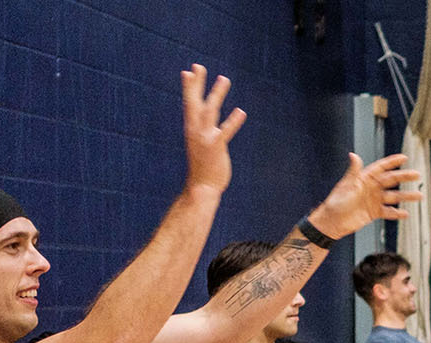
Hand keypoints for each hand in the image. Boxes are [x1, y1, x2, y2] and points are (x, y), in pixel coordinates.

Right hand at [180, 64, 245, 193]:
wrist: (201, 187)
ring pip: (210, 111)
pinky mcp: (216, 147)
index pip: (189, 103)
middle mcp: (195, 130)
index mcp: (191, 128)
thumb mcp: (199, 144)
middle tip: (198, 66)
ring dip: (217, 94)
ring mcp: (205, 138)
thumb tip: (205, 122)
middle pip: (194, 102)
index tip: (189, 70)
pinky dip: (232, 121)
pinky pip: (225, 131)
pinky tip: (241, 111)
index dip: (190, 87)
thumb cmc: (202, 166)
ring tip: (224, 78)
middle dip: (196, 84)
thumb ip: (202, 131)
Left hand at [306, 153, 424, 238]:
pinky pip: (389, 212)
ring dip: (406, 196)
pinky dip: (397, 213)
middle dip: (404, 177)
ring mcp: (374, 200)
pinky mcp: (374, 212)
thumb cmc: (336, 203)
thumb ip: (354, 171)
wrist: (332, 223)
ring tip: (418, 196)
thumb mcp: (346, 186)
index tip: (404, 158)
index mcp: (364, 178)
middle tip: (417, 175)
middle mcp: (371, 188)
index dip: (392, 162)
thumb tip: (354, 155)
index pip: (381, 167)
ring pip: (394, 196)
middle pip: (391, 180)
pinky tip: (405, 214)